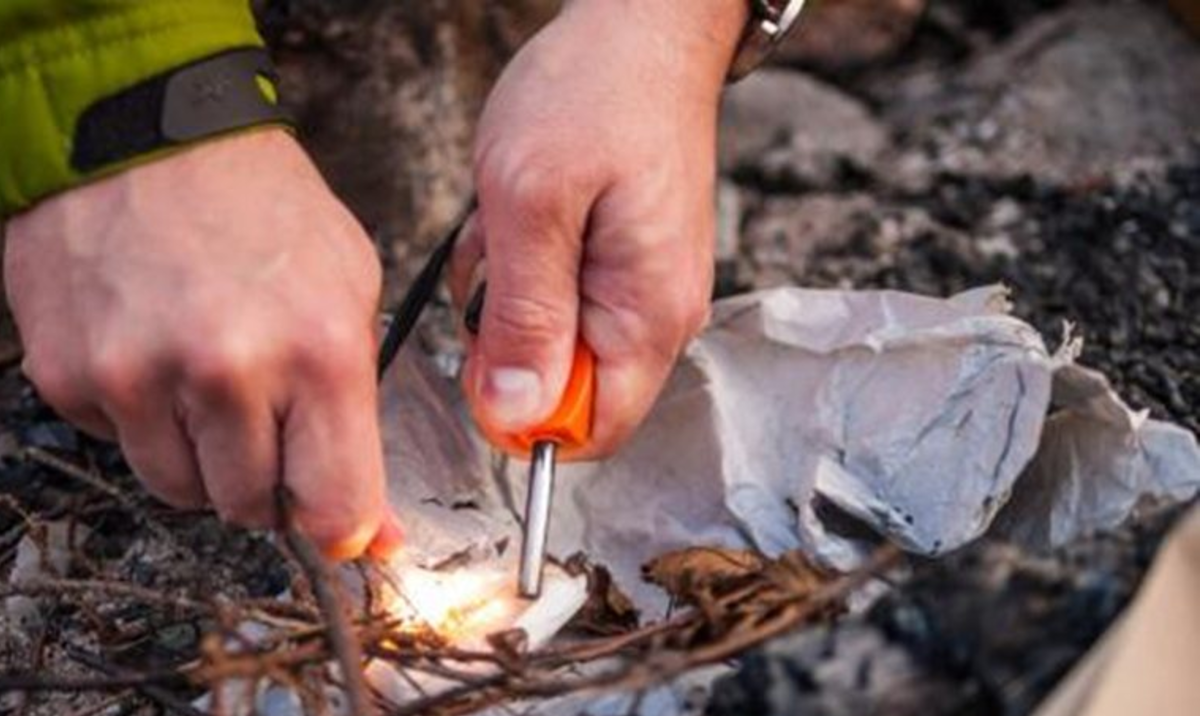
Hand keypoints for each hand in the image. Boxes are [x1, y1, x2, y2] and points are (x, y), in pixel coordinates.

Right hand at [4, 130, 402, 559]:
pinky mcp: (70, 375)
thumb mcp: (351, 287)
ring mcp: (138, 376)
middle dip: (270, 480)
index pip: (335, 505)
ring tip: (211, 380)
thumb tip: (372, 531)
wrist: (145, 134)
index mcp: (318, 350)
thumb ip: (362, 410)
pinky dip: (144, 420)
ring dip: (204, 456)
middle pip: (252, 508)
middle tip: (269, 418)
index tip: (339, 523)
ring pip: (181, 490)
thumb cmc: (263, 208)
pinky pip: (119, 446)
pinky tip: (157, 354)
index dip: (341, 527)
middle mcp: (226, 371)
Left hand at [451, 0, 746, 456]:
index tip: (482, 350)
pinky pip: (558, 300)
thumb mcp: (532, 204)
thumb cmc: (593, 95)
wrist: (641, 30)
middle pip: (566, 390)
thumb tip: (515, 417)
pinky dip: (523, 267)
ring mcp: (644, 291)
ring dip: (509, 295)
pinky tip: (522, 215)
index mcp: (647, 318)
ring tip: (511, 223)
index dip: (521, 415)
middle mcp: (658, 318)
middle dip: (508, 339)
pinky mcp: (624, 265)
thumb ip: (525, 318)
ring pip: (553, 342)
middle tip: (498, 261)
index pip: (591, 431)